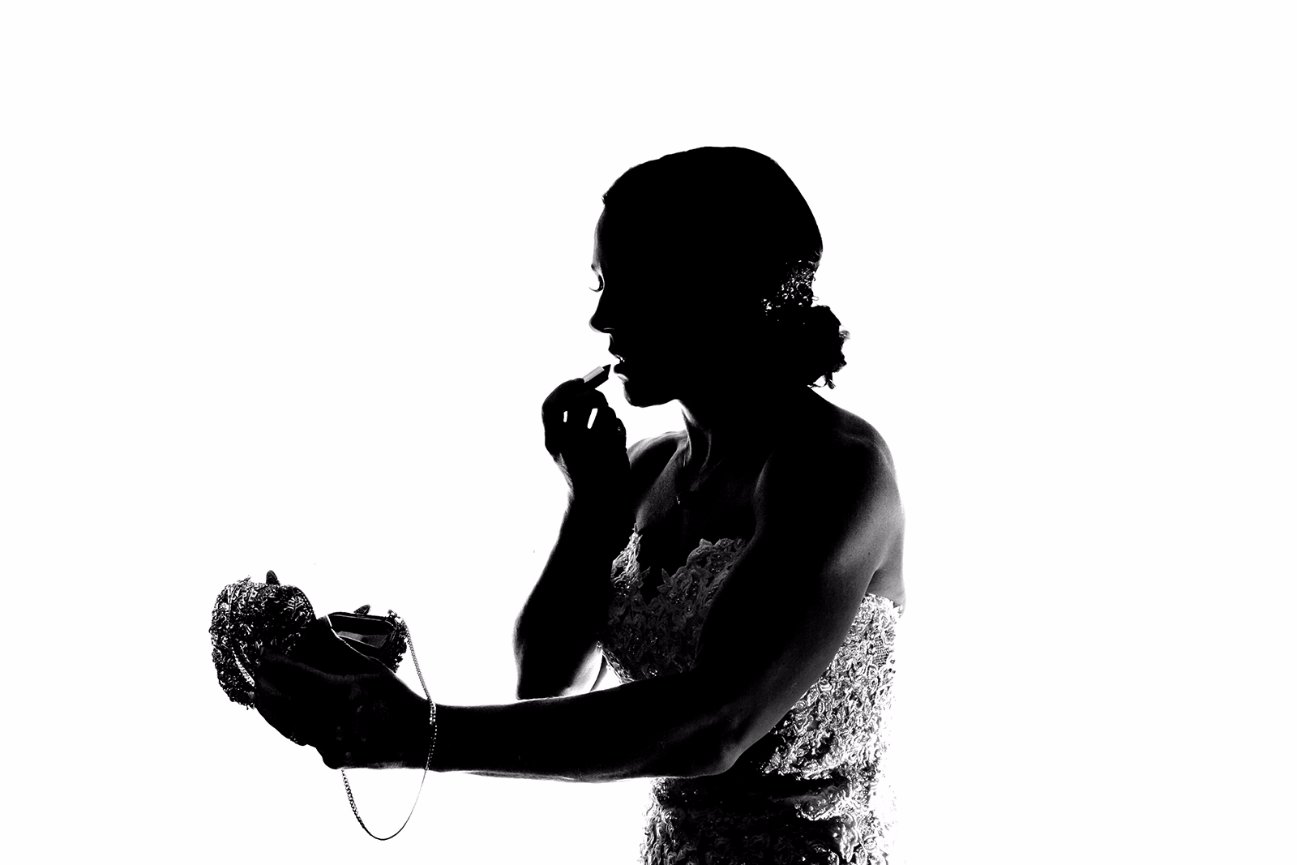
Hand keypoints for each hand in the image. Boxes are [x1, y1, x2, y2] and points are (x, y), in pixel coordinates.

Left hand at [254, 621, 429, 769]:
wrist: (419, 740)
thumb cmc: (398, 697)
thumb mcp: (372, 668)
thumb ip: (339, 649)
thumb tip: (319, 624)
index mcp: (338, 693)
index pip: (292, 675)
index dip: (273, 663)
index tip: (265, 653)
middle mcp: (328, 721)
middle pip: (279, 701)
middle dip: (265, 684)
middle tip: (259, 671)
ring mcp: (327, 744)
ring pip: (285, 724)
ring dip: (272, 706)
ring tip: (262, 691)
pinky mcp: (329, 759)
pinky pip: (302, 738)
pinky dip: (291, 723)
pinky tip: (287, 712)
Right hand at [542, 367, 630, 508]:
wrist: (595, 504)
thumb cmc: (579, 468)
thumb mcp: (564, 447)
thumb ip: (568, 418)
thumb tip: (585, 382)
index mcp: (553, 443)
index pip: (551, 406)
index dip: (564, 388)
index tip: (578, 381)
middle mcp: (570, 445)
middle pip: (582, 400)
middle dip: (593, 393)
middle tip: (598, 398)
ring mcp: (594, 449)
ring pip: (606, 411)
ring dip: (608, 413)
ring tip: (604, 426)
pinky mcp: (615, 453)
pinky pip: (619, 424)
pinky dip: (618, 426)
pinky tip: (613, 439)